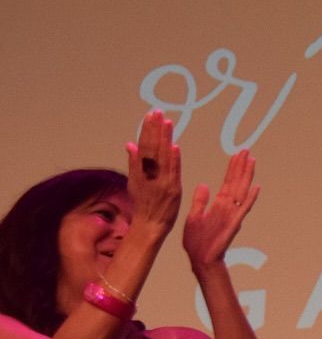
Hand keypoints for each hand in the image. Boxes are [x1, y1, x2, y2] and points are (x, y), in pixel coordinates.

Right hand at [125, 110, 182, 236]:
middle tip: (157, 112)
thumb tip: (130, 143)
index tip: (150, 115)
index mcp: (140, 171)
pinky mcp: (171, 191)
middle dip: (154, 129)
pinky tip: (174, 147)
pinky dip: (172, 161)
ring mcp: (160, 183)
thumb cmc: (144, 205)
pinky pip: (172, 174)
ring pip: (161, 158)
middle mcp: (149, 175)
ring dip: (164, 139)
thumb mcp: (135, 182)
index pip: (144, 146)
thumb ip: (134, 163)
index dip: (147, 130)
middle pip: (151, 149)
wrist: (149, 226)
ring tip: (166, 122)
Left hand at [183, 149, 259, 271]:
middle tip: (245, 150)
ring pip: (242, 191)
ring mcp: (232, 215)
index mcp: (218, 205)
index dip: (233, 168)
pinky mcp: (233, 224)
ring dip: (247, 176)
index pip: (228, 182)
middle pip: (237, 183)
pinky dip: (250, 199)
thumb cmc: (196, 242)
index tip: (237, 155)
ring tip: (251, 161)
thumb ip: (200, 201)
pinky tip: (257, 188)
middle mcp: (228, 207)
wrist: (200, 259)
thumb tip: (203, 184)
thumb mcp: (193, 217)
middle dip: (241, 166)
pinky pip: (244, 209)